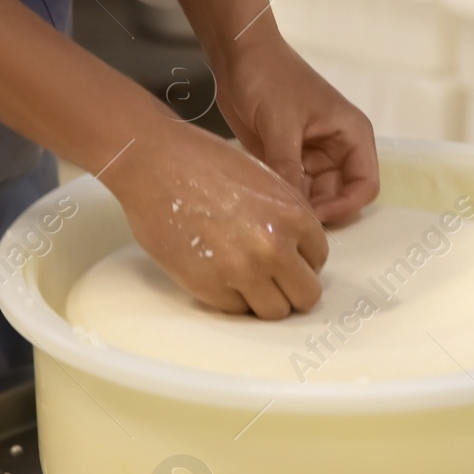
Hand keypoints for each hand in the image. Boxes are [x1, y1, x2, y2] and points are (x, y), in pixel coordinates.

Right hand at [103, 113, 329, 319]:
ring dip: (264, 299)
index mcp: (293, 216)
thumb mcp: (266, 180)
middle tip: (274, 278)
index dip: (302, 259)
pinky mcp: (210, 287)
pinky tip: (218, 272)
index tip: (287, 256)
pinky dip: (231, 298)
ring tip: (246, 279)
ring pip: (275, 311)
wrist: (154, 163)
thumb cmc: (205, 162)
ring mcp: (242, 272)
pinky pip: (237, 310)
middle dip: (293, 288)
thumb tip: (297, 250)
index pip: (319, 258)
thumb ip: (288, 216)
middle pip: (306, 295)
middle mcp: (274, 248)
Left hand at [212, 36, 380, 223]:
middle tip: (288, 219)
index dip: (345, 206)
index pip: (365, 184)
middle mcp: (338, 149)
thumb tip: (292, 209)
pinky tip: (266, 200)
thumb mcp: (280, 124)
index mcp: (351, 134)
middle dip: (318, 209)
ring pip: (314, 195)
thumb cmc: (269, 78)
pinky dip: (283, 196)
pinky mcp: (290, 158)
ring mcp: (313, 155)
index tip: (314, 217)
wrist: (238, 55)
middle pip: (339, 195)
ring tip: (273, 210)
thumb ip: (288, 168)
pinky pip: (293, 187)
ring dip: (298, 205)